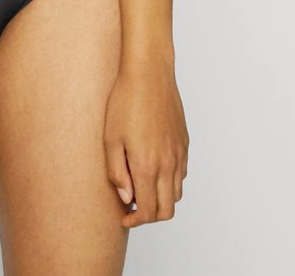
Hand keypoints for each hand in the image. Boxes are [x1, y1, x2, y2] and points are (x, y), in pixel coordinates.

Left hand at [104, 59, 188, 226]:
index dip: (135, 220)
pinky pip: (182, 174)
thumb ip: (117, 172)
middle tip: (133, 208)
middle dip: (150, 216)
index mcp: (147, 165)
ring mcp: (179, 154)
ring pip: (177, 194)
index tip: (124, 217)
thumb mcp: (110, 138)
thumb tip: (127, 197)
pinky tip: (154, 169)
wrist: (149, 73)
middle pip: (167, 210)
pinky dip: (171, 182)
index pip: (148, 211)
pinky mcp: (184, 143)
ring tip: (142, 188)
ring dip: (161, 199)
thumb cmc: (125, 101)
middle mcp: (168, 164)